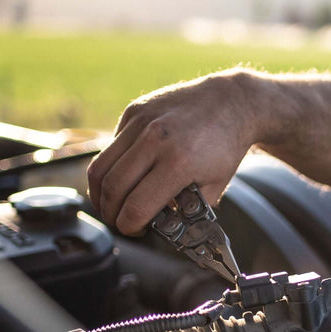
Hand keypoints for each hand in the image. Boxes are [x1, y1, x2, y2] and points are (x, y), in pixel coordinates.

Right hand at [87, 71, 257, 234]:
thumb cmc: (225, 145)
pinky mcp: (134, 111)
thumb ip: (189, 211)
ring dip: (99, 194)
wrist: (231, 102)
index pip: (137, 206)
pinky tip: (123, 176)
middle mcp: (155, 139)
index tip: (134, 229)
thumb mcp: (215, 186)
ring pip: (99, 167)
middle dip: (111, 214)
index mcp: (179, 162)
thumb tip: (164, 229)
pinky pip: (109, 147)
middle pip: (112, 189)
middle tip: (119, 221)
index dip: (129, 226)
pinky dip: (110, 167)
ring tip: (110, 205)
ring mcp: (141, 122)